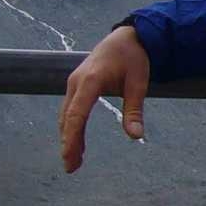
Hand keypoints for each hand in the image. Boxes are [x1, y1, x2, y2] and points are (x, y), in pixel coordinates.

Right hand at [59, 24, 150, 172]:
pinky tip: (76, 144)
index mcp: (91, 80)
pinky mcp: (78, 85)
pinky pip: (71, 109)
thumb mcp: (139, 83)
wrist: (127, 37)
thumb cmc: (134, 58)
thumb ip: (134, 110)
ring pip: (66, 115)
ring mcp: (75, 83)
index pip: (76, 113)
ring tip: (73, 162)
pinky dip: (71, 127)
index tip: (69, 155)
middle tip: (71, 168)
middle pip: (68, 117)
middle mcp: (77, 82)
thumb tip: (136, 136)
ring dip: (68, 137)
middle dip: (68, 143)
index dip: (71, 136)